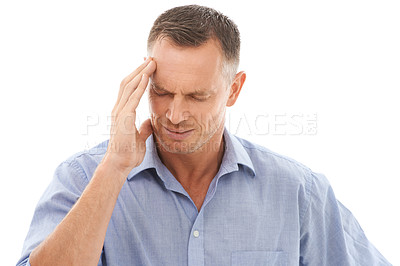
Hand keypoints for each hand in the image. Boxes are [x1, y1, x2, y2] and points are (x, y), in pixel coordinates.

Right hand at [103, 58, 155, 175]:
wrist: (119, 164)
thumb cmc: (128, 153)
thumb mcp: (139, 137)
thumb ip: (143, 128)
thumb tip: (149, 122)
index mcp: (121, 112)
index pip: (128, 88)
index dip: (137, 76)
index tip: (148, 67)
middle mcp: (118, 108)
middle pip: (128, 82)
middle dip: (140, 69)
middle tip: (151, 58)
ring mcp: (119, 112)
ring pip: (129, 86)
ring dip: (141, 73)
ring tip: (151, 62)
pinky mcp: (124, 118)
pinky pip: (132, 98)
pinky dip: (139, 86)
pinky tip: (147, 77)